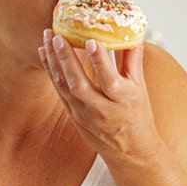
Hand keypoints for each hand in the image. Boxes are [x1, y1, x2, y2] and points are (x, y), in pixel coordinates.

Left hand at [39, 30, 157, 161]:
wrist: (131, 153)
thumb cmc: (138, 117)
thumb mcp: (141, 89)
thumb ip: (133, 61)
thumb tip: (131, 33)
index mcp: (123, 102)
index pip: (109, 80)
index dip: (99, 60)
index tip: (91, 40)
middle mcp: (102, 111)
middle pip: (79, 84)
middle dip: (66, 58)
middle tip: (58, 35)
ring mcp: (84, 116)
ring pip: (64, 87)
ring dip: (54, 62)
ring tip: (47, 37)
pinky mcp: (73, 117)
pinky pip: (60, 91)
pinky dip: (52, 71)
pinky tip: (45, 54)